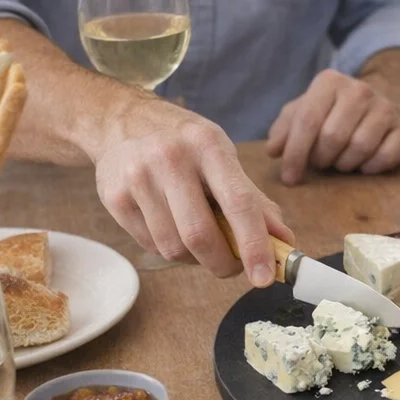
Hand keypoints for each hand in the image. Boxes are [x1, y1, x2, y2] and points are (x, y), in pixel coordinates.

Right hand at [91, 96, 294, 284]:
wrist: (124, 121)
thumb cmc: (186, 144)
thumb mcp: (223, 157)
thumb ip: (254, 200)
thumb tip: (285, 241)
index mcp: (208, 145)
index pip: (238, 202)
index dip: (254, 245)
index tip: (265, 278)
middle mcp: (170, 158)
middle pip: (200, 234)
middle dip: (223, 263)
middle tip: (234, 266)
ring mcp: (137, 178)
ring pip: (173, 247)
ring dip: (196, 259)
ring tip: (203, 242)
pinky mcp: (114, 198)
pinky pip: (151, 245)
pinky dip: (171, 250)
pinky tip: (176, 230)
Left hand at [266, 69, 399, 182]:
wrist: (373, 104)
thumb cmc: (329, 112)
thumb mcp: (302, 112)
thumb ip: (284, 128)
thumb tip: (274, 150)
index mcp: (329, 81)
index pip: (308, 121)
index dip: (295, 154)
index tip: (289, 178)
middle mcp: (359, 89)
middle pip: (333, 136)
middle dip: (321, 158)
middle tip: (320, 162)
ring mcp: (384, 108)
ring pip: (360, 148)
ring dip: (344, 164)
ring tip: (339, 160)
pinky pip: (386, 157)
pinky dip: (370, 168)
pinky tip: (362, 164)